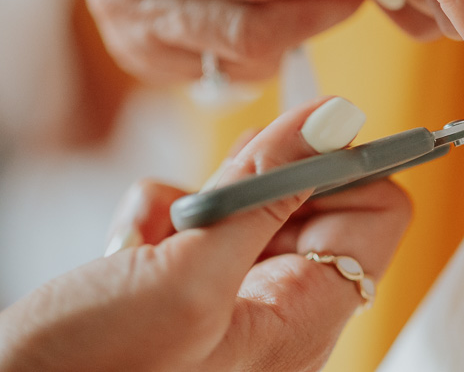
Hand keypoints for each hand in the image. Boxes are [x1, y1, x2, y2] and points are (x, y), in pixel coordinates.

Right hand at [0, 97, 410, 371]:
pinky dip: (157, 217)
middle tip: (203, 202)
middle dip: (249, 183)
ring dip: (193, 199)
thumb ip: (268, 192)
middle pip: (309, 200)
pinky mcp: (181, 288)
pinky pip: (193, 219)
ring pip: (244, 200)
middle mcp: (275, 313)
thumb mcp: (188, 276)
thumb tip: (338, 118)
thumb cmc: (86, 369)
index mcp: (302, 321)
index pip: (377, 213)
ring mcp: (227, 300)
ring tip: (149, 240)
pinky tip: (122, 250)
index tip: (293, 142)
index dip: (344, 167)